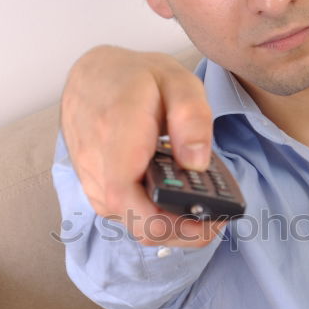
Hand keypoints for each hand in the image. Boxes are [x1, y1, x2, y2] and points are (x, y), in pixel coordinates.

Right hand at [60, 45, 221, 246]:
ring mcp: (93, 182)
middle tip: (218, 217)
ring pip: (134, 223)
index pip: (128, 199)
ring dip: (172, 225)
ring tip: (203, 207)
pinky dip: (156, 216)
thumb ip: (192, 116)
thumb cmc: (133, 78)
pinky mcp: (96, 190)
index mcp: (117, 134)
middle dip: (182, 230)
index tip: (206, 221)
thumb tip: (196, 163)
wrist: (90, 78)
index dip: (167, 222)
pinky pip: (128, 215)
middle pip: (138, 222)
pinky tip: (178, 203)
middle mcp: (97, 166)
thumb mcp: (176, 79)